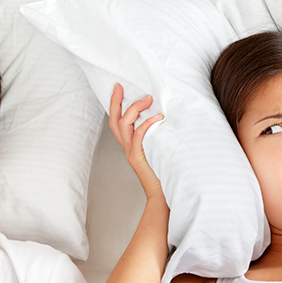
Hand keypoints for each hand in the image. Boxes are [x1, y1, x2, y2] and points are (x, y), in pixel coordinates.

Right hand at [109, 84, 163, 198]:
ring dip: (134, 110)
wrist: (161, 195)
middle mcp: (128, 148)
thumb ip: (158, 135)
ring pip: (123, 126)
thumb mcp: (159, 150)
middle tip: (120, 87)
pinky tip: (158, 117)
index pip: (117, 122)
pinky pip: (138, 137)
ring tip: (148, 99)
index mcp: (130, 146)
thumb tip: (167, 116)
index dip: (116, 105)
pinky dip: (147, 124)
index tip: (119, 89)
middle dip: (116, 102)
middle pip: (115, 121)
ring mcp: (131, 153)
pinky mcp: (138, 158)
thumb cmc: (163, 173)